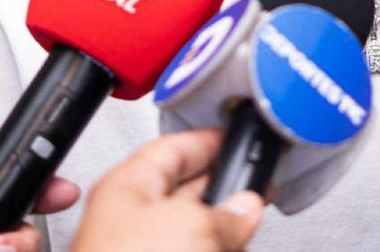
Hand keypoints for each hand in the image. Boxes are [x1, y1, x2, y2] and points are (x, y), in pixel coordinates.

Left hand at [70, 129, 263, 251]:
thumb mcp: (193, 227)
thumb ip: (226, 212)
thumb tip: (247, 205)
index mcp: (125, 189)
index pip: (170, 148)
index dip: (206, 141)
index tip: (233, 138)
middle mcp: (129, 221)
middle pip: (181, 191)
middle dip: (219, 185)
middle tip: (253, 180)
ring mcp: (140, 251)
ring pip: (189, 229)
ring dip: (221, 224)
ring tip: (250, 220)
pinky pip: (192, 250)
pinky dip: (214, 247)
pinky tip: (233, 246)